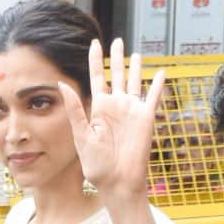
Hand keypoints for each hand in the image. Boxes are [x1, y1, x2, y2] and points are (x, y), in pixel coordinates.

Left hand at [58, 38, 163, 199]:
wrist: (117, 182)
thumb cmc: (97, 165)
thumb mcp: (81, 136)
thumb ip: (75, 110)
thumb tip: (62, 84)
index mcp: (98, 109)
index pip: (97, 77)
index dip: (95, 60)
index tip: (94, 43)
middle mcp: (115, 106)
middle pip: (116, 75)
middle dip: (116, 58)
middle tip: (116, 41)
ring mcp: (131, 111)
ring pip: (134, 82)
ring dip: (136, 67)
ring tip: (136, 53)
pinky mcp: (146, 118)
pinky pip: (153, 97)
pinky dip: (157, 85)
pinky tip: (161, 73)